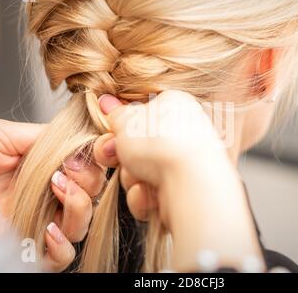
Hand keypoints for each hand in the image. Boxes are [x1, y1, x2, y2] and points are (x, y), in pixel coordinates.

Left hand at [0, 119, 100, 271]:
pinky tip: (48, 229)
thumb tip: (79, 138)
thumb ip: (43, 135)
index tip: (77, 156)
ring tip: (56, 190)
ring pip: (82, 227)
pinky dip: (63, 246)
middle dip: (87, 182)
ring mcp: (40, 224)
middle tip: (66, 170)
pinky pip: (62, 258)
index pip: (88, 171)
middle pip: (92, 198)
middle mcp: (48, 198)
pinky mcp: (27, 249)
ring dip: (79, 208)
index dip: (92, 164)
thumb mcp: (3, 134)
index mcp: (47, 171)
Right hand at [92, 91, 263, 270]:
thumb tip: (106, 101)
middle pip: (137, 146)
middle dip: (120, 156)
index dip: (119, 127)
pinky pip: (152, 193)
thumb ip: (115, 114)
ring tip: (141, 178)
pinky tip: (151, 196)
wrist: (191, 182)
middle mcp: (183, 133)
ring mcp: (184, 163)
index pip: (140, 115)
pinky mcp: (183, 190)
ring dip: (132, 178)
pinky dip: (146, 196)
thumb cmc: (160, 142)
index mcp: (174, 105)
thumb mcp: (127, 120)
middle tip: (112, 156)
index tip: (110, 134)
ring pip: (141, 172)